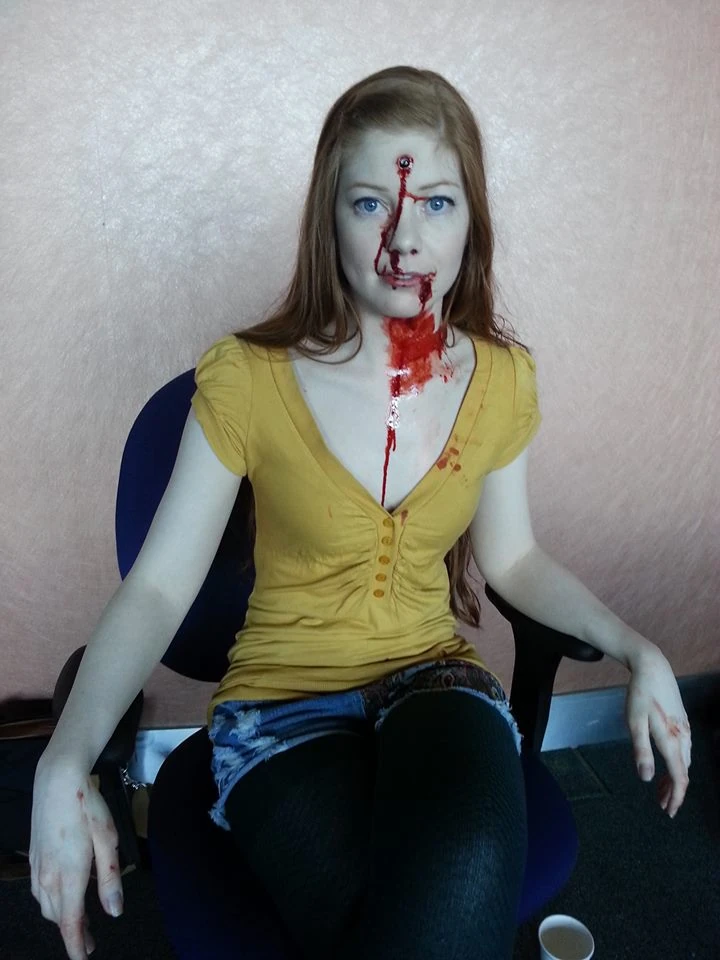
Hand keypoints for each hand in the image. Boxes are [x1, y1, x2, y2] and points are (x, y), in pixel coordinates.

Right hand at [30, 757, 124, 958]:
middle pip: (58, 917)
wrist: (57, 779)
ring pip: (46, 905)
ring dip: (62, 917)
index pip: (70, 923)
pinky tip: (63, 895)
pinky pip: (40, 890)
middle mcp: (48, 876)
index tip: (84, 959)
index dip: (76, 945)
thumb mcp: (108, 840)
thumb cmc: (87, 806)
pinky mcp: (34, 857)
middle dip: (72, 933)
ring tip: (80, 922)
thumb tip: (114, 912)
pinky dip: (52, 902)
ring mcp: (38, 866)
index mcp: (69, 875)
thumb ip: (110, 879)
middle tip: (89, 941)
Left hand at [625, 644, 691, 818]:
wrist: (652, 667)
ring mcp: (684, 728)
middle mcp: (683, 737)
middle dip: (675, 791)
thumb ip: (641, 751)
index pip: (680, 777)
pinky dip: (677, 763)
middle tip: (662, 804)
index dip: (677, 797)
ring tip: (662, 789)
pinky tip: (668, 764)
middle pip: (684, 772)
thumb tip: (646, 778)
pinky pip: (684, 750)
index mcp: (671, 740)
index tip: (670, 812)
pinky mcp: (682, 721)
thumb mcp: (634, 723)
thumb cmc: (640, 694)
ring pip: (685, 761)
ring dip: (675, 778)